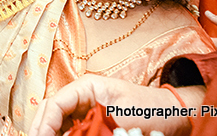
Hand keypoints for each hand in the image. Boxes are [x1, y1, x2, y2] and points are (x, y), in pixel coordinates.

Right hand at [28, 75, 198, 135]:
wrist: (175, 116)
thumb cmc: (151, 111)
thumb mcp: (120, 121)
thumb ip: (91, 131)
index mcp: (87, 86)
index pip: (55, 103)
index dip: (44, 123)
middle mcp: (83, 95)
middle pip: (52, 112)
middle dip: (42, 129)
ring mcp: (87, 109)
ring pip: (59, 122)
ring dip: (51, 133)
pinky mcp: (93, 122)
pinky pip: (72, 129)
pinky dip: (63, 135)